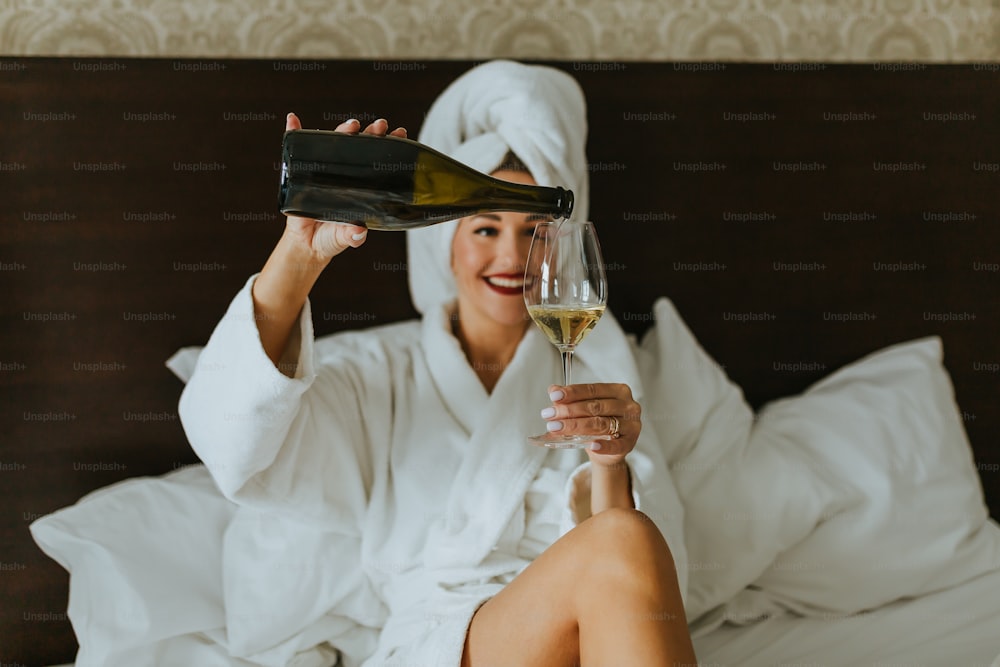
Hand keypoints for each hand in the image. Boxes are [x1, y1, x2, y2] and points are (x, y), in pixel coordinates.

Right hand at [281, 112, 407, 261]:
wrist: (308, 244)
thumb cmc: (332, 238)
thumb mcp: (346, 238)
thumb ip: (353, 236)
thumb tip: (358, 232)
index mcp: (360, 185)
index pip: (376, 160)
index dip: (387, 146)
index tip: (399, 134)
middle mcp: (344, 174)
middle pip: (359, 147)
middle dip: (371, 133)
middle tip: (380, 125)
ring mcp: (323, 170)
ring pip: (333, 143)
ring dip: (341, 129)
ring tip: (351, 124)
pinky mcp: (301, 172)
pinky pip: (297, 149)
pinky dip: (293, 131)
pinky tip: (292, 120)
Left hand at [540, 383, 640, 466]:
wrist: (608, 451)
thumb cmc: (597, 423)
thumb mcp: (584, 409)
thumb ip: (570, 399)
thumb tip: (553, 389)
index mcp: (618, 391)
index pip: (593, 389)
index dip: (572, 392)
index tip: (554, 396)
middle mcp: (628, 406)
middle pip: (595, 407)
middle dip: (569, 411)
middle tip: (549, 415)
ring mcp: (632, 425)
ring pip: (601, 424)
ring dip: (576, 426)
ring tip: (555, 428)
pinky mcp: (630, 443)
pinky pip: (616, 445)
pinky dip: (604, 446)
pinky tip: (592, 446)